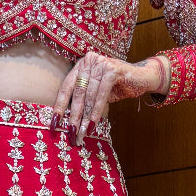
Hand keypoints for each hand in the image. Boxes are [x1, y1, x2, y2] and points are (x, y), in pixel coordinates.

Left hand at [51, 51, 168, 143]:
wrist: (142, 78)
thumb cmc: (117, 87)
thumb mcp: (97, 93)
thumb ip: (84, 100)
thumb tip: (69, 122)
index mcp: (81, 65)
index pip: (66, 88)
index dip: (59, 107)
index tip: (54, 124)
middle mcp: (89, 61)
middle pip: (77, 94)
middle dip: (74, 117)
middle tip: (71, 134)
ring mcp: (101, 63)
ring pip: (89, 96)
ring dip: (85, 119)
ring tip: (82, 134)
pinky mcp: (112, 70)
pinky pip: (101, 95)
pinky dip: (96, 112)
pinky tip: (93, 125)